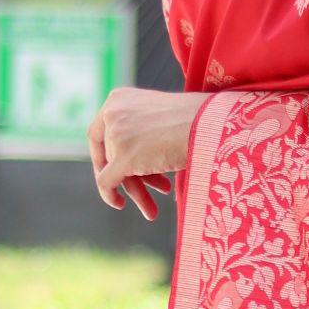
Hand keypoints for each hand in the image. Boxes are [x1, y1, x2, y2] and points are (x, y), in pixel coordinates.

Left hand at [87, 86, 208, 219]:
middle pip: (111, 153)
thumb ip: (138, 132)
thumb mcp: (158, 119)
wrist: (209, 124)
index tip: (116, 170)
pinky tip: (119, 205)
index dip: (104, 153)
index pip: (99, 131)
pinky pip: (106, 182)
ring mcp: (116, 134)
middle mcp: (112, 112)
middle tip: (153, 190)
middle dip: (132, 176)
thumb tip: (125, 163)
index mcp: (118, 99)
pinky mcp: (122, 156)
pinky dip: (109, 195)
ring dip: (135, 189)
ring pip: (113, 170)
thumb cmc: (196, 122)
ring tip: (151, 210)